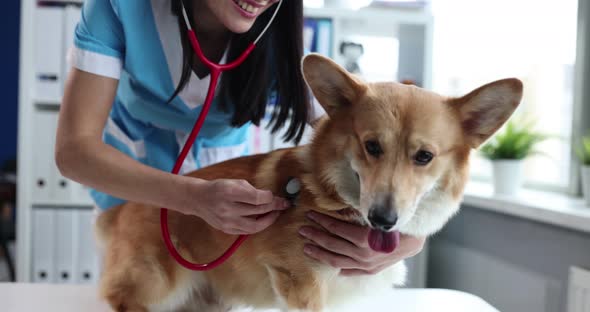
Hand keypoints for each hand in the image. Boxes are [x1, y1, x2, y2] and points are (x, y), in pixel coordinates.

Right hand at [184, 179, 289, 234]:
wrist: (199, 199)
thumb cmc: (219, 187)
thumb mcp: (234, 182)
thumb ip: (252, 190)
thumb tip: (271, 197)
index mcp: (229, 192)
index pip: (256, 198)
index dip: (271, 198)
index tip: (277, 197)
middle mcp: (227, 208)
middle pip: (257, 211)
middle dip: (274, 207)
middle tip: (283, 204)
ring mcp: (226, 222)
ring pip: (255, 226)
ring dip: (269, 220)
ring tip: (275, 213)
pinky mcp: (226, 230)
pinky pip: (247, 231)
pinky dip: (258, 226)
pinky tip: (263, 219)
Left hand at [298, 211, 424, 275]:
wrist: (416, 241)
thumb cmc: (396, 224)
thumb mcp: (376, 215)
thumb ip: (357, 212)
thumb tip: (339, 206)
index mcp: (364, 239)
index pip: (336, 229)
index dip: (321, 220)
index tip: (310, 214)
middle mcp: (362, 254)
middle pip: (332, 244)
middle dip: (315, 236)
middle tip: (303, 230)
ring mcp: (365, 265)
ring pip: (336, 260)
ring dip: (319, 253)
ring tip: (307, 248)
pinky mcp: (369, 271)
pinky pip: (350, 271)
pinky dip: (339, 268)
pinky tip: (330, 266)